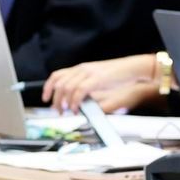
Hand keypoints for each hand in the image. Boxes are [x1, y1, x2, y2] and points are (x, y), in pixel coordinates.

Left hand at [41, 54, 161, 112]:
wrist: (133, 68)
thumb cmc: (119, 75)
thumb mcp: (98, 79)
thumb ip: (87, 87)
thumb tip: (77, 100)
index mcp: (81, 68)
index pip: (57, 76)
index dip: (48, 88)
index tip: (46, 98)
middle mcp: (82, 69)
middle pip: (60, 83)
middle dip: (56, 100)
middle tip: (58, 111)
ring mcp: (89, 73)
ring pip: (67, 88)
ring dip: (65, 102)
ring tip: (68, 112)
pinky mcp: (96, 79)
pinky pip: (79, 91)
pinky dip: (75, 101)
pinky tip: (77, 108)